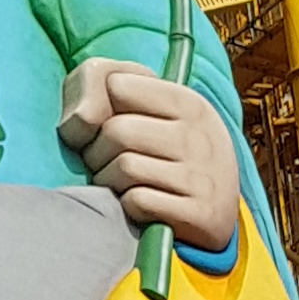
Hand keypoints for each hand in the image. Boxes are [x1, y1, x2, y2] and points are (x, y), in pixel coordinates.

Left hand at [60, 62, 238, 249]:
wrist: (217, 213)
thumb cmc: (167, 155)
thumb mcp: (151, 112)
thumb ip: (102, 88)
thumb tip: (81, 118)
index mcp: (188, 102)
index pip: (116, 85)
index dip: (98, 107)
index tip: (105, 124)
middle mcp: (200, 135)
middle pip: (116, 131)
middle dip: (97, 152)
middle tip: (107, 163)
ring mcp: (203, 176)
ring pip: (124, 167)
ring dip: (109, 181)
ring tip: (121, 184)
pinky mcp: (200, 214)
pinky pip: (138, 201)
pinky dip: (128, 205)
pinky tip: (140, 205)